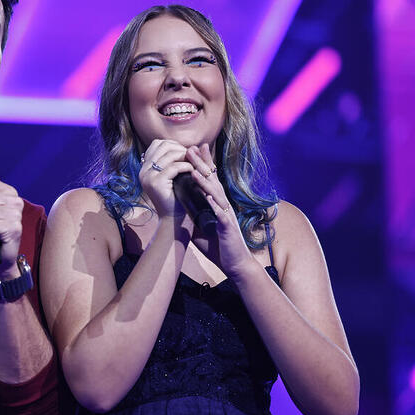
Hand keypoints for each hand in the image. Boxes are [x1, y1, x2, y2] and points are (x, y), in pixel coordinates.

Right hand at [138, 139, 193, 219]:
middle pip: (163, 146)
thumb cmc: (176, 196)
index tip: (185, 153)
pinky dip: (185, 166)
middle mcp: (143, 171)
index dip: (173, 145)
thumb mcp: (174, 176)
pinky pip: (173, 167)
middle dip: (180, 149)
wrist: (172, 218)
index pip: (157, 144)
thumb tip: (193, 146)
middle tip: (192, 157)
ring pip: (169, 155)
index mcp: (145, 168)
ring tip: (194, 163)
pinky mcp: (156, 183)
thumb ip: (177, 161)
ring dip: (185, 157)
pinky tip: (192, 171)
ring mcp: (148, 177)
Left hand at [185, 144, 255, 279]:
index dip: (201, 165)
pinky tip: (207, 197)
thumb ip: (194, 215)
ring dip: (206, 182)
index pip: (208, 180)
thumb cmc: (218, 246)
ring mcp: (226, 216)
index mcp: (216, 205)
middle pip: (213, 181)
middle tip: (191, 149)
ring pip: (217, 195)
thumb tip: (180, 206)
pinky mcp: (228, 228)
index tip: (192, 149)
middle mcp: (223, 206)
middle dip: (202, 165)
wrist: (234, 265)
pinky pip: (221, 214)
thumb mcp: (201, 228)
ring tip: (194, 171)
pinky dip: (214, 205)